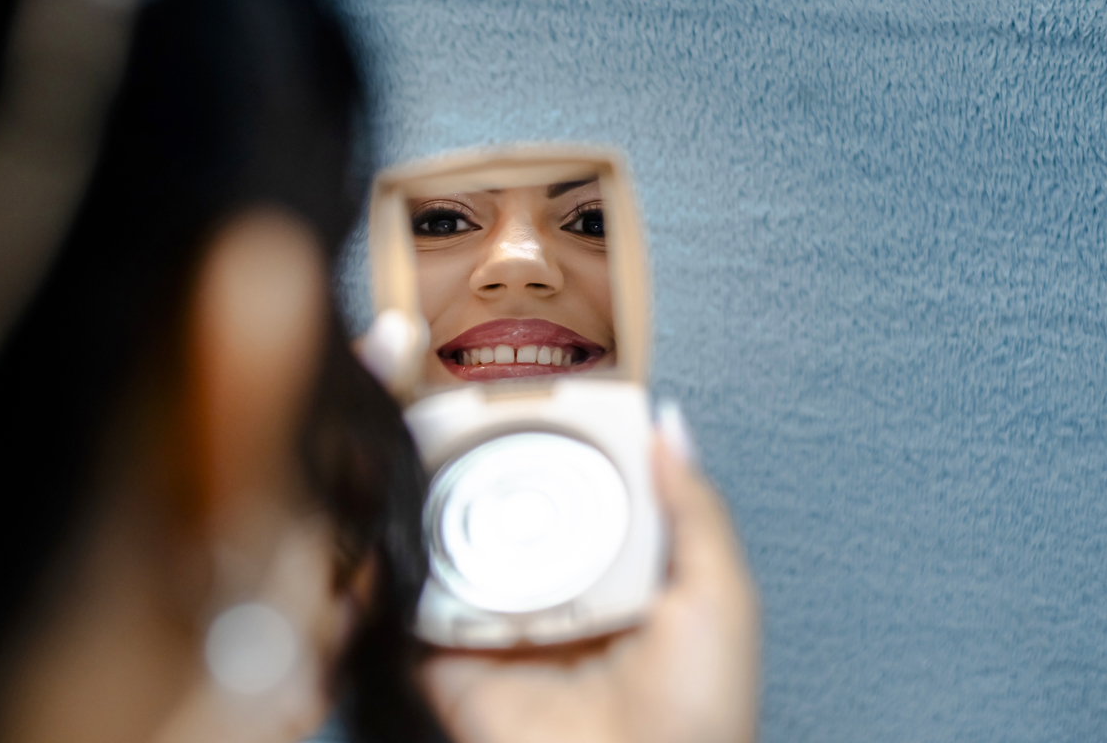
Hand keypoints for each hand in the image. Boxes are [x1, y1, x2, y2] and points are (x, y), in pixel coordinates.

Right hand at [419, 414, 760, 742]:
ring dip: (434, 507)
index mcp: (619, 579)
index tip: (532, 397)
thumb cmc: (698, 709)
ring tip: (415, 445)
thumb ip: (694, 508)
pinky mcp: (455, 664)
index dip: (559, 449)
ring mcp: (503, 631)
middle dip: (485, 469)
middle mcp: (558, 599)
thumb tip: (669, 424)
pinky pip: (416, 612)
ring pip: (456, 555)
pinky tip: (389, 517)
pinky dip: (399, 571)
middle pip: (512, 520)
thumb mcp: (717, 594)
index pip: (581, 498)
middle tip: (459, 411)